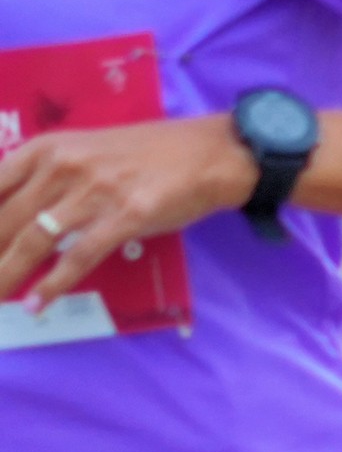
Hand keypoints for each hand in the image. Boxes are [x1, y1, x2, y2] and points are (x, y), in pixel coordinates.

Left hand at [0, 118, 256, 308]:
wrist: (212, 154)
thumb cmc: (151, 153)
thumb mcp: (88, 149)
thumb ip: (50, 174)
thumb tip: (17, 212)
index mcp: (50, 147)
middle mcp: (65, 166)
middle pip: (7, 218)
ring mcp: (96, 192)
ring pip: (34, 240)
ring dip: (7, 274)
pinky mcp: (126, 217)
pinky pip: (79, 256)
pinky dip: (53, 284)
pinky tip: (37, 303)